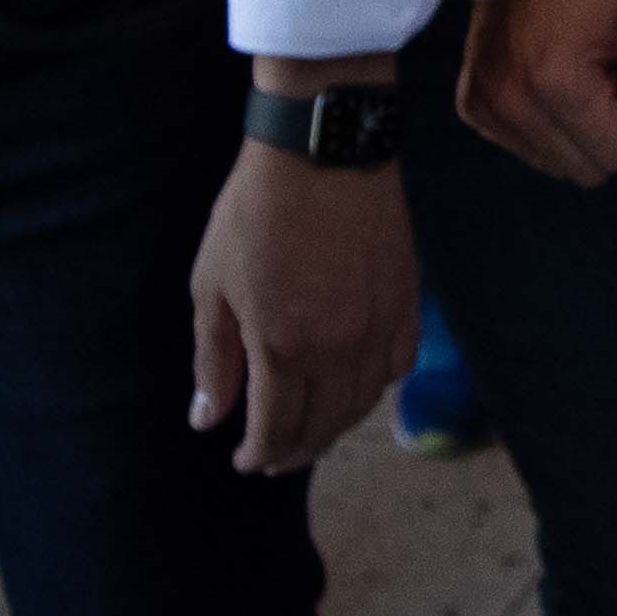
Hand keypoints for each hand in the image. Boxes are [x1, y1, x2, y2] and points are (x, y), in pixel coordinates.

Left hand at [189, 143, 418, 470]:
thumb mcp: (213, 287)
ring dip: (336, 424)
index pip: (277, 426)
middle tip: (273, 457)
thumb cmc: (254, 216)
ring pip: (364, 401)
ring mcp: (381, 325)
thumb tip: (208, 419)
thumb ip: (214, 359)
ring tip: (312, 429)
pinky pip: (398, 364)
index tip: (243, 462)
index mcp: (284, 345)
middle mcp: (340, 347)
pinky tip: (355, 384)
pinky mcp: (408, 301)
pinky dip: (376, 387)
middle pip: (325, 422)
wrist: (325, 153)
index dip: (258, 453)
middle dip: (296, 449)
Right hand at [455, 0, 616, 183]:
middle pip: (589, 169)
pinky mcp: (471, 107)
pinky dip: (551, 122)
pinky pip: (528, 148)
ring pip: (558, 164)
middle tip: (612, 68)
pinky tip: (555, 73)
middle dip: (613, 125)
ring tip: (584, 68)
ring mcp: (484, 109)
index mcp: (555, 84)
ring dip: (582, 126)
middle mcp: (509, 106)